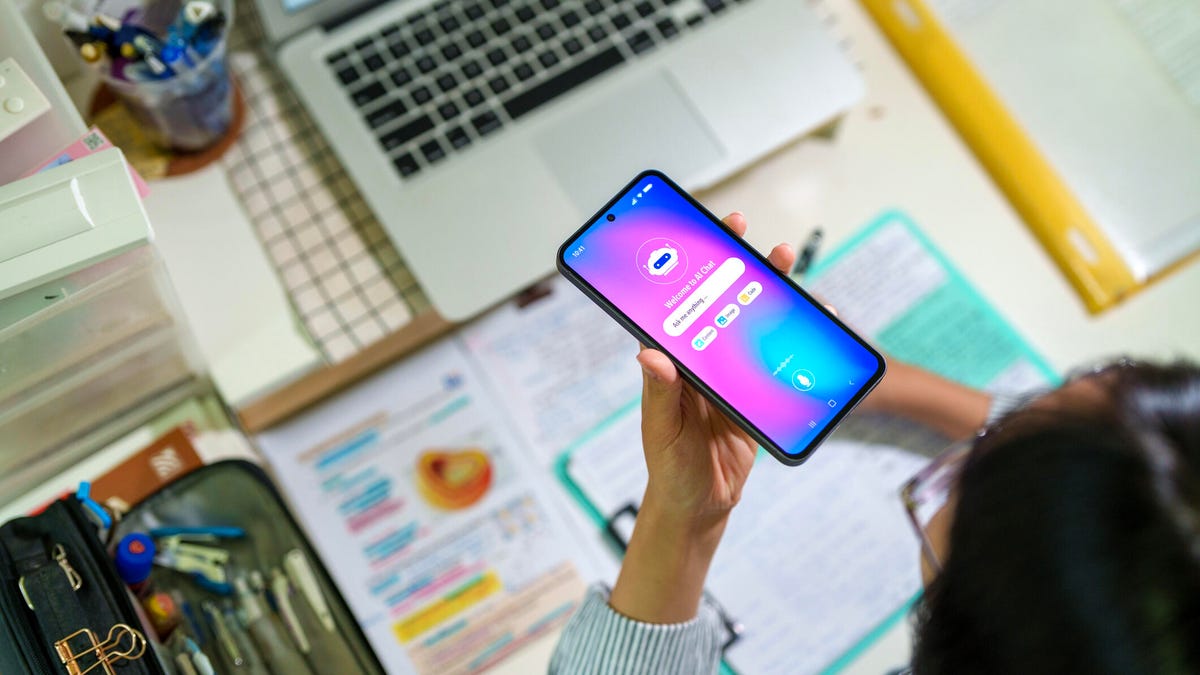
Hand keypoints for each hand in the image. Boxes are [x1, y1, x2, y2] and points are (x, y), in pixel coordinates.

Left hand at [636, 212, 795, 522]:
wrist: (700, 507)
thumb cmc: (669, 468)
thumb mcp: (663, 431)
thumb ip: (661, 393)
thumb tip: (650, 352)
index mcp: (671, 364)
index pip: (679, 307)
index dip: (690, 269)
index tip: (704, 234)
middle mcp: (699, 363)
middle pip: (719, 306)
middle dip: (735, 269)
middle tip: (750, 236)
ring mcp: (729, 377)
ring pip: (750, 327)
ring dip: (768, 297)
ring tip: (785, 265)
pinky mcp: (754, 396)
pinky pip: (774, 360)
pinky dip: (793, 340)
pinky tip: (811, 322)